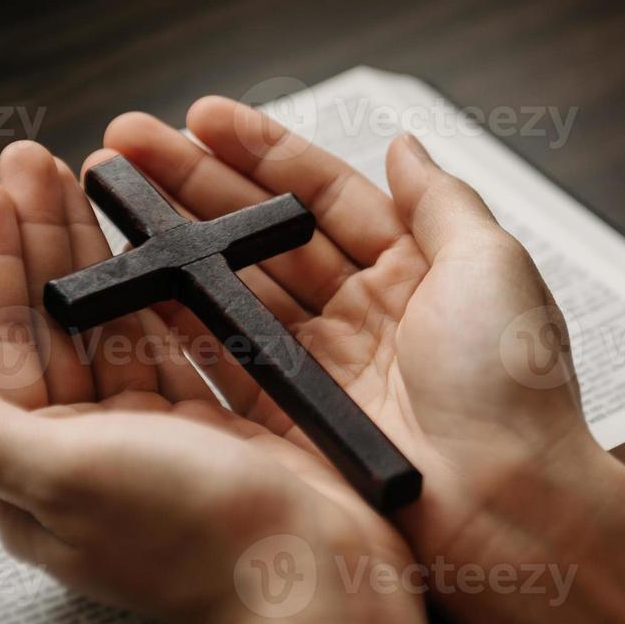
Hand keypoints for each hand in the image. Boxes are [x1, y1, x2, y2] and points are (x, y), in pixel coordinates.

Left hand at [0, 137, 453, 623]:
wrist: (314, 579)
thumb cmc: (191, 537)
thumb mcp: (67, 479)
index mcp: (37, 473)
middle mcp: (88, 453)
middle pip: (52, 326)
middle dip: (40, 240)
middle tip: (32, 159)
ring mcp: (154, 435)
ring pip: (114, 322)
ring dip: (99, 250)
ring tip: (88, 174)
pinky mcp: (216, 424)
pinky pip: (178, 336)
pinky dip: (166, 283)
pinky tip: (156, 234)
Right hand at [101, 100, 624, 623]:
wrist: (506, 505)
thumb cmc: (511, 386)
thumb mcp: (492, 266)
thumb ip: (440, 201)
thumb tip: (404, 144)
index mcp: (412, 271)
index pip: (321, 195)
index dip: (260, 153)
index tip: (199, 118)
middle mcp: (360, 315)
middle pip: (263, 236)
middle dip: (193, 185)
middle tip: (126, 147)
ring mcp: (321, 369)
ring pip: (233, 289)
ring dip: (173, 244)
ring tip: (113, 199)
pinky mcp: (290, 421)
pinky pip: (222, 360)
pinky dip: (175, 320)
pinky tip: (130, 280)